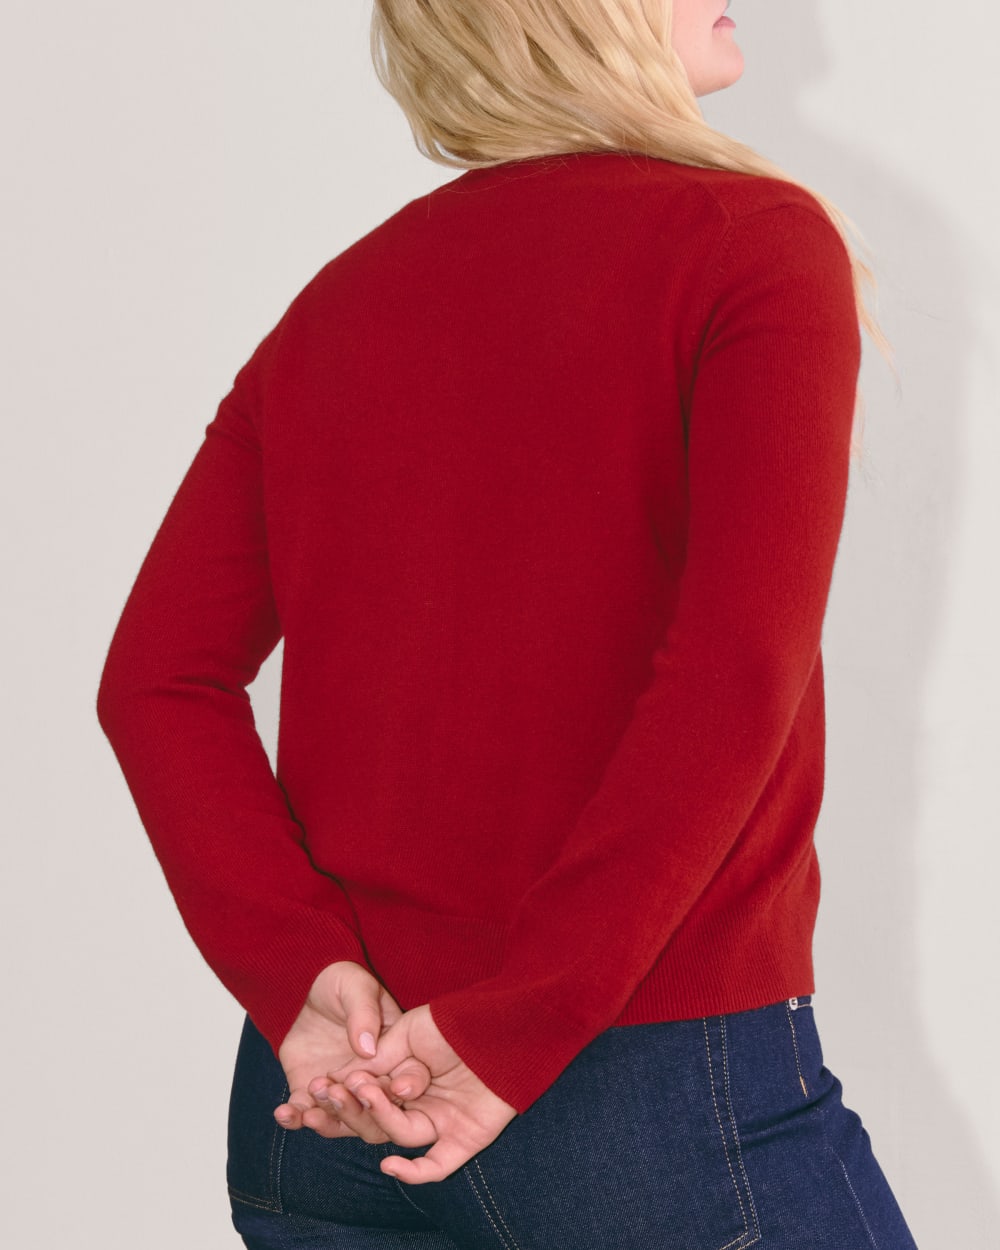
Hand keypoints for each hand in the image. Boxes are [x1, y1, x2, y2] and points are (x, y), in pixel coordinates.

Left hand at [274, 961, 429, 1140]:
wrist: (306, 988)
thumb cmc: (341, 983)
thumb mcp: (356, 987)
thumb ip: (364, 1014)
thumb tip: (367, 1047)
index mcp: (395, 1054)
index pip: (408, 1079)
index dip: (400, 1089)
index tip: (381, 1087)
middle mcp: (373, 1080)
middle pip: (376, 1111)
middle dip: (356, 1109)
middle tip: (334, 1091)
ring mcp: (343, 1091)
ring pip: (342, 1121)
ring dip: (326, 1119)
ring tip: (308, 1109)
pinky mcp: (312, 1094)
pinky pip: (306, 1114)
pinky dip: (296, 1118)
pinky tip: (285, 1113)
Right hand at [326, 1003, 516, 1182]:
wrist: (503, 1024)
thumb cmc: (457, 1021)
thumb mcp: (409, 1031)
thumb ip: (380, 1056)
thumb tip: (343, 1078)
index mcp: (404, 1078)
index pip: (366, 1096)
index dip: (341, 1094)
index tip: (316, 1086)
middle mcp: (420, 1103)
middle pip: (377, 1119)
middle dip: (352, 1108)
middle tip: (332, 1092)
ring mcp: (442, 1122)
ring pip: (400, 1134)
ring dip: (379, 1117)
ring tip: (368, 1093)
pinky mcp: (464, 1140)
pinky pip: (436, 1166)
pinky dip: (413, 1173)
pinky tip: (389, 1166)